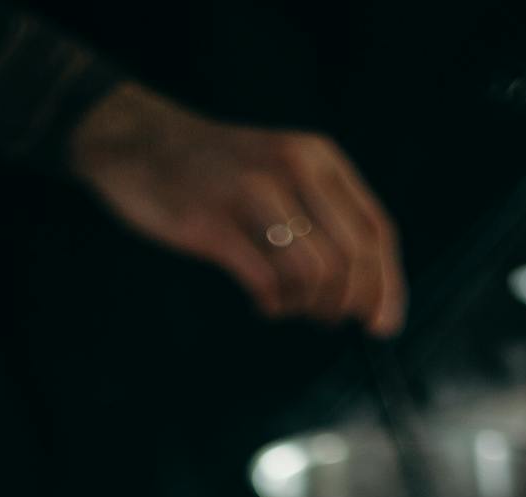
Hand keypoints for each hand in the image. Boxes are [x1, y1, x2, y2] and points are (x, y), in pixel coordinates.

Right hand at [69, 82, 405, 336]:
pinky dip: (273, 305)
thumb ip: (324, 216)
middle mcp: (292, 169)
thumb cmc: (219, 172)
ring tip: (287, 307)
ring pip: (313, 274)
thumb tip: (365, 295)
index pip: (376, 232)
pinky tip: (263, 302)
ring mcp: (251, 194)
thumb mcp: (284, 172)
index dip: (386, 287)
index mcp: (318, 158)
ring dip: (307, 307)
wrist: (139, 142)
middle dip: (347, 305)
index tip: (381, 326)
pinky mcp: (212, 223)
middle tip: (326, 321)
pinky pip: (265, 281)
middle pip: (351, 260)